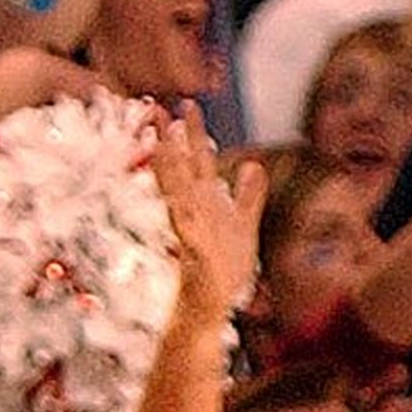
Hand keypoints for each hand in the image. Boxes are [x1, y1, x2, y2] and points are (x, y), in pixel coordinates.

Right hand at [151, 102, 262, 317]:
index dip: (194, 133)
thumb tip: (253, 163)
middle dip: (170, 139)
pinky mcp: (193, 252)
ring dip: (169, 166)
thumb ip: (248, 194)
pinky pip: (186, 226)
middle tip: (157, 108)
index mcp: (206, 202)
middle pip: (180, 168)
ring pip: (176, 190)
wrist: (211, 306)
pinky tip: (178, 197)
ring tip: (163, 139)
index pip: (197, 160)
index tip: (188, 105)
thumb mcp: (244, 224)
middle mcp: (194, 210)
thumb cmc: (224, 269)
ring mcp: (190, 229)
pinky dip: (181, 210)